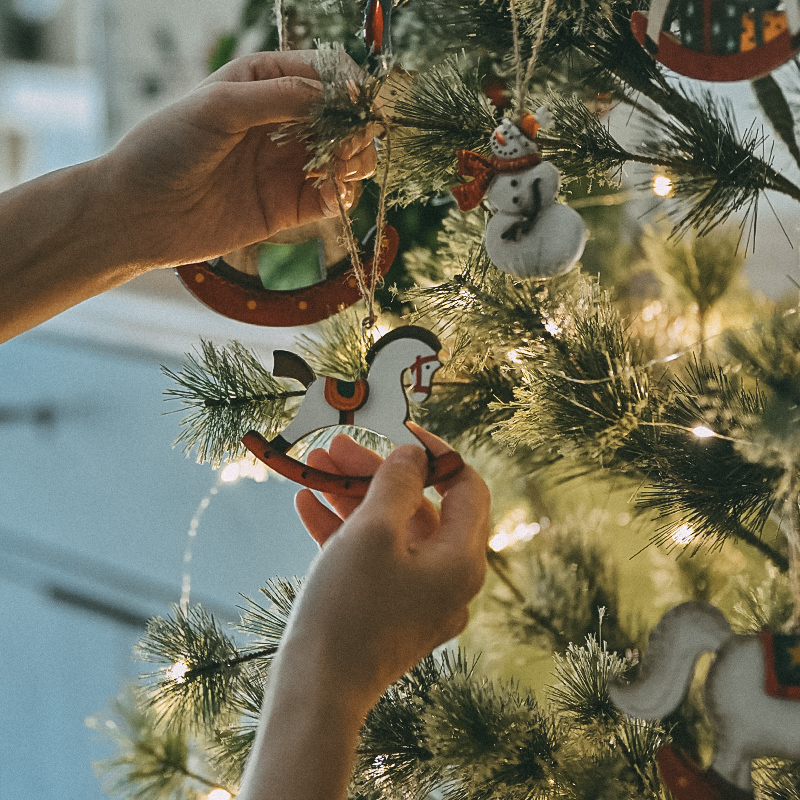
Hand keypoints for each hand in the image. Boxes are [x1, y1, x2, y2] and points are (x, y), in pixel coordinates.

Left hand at [95, 50, 376, 268]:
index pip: (323, 75)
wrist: (139, 213)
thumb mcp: (218, 107)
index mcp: (263, 83)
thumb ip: (277, 97)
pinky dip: (342, 196)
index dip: (348, 88)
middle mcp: (281, 122)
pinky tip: (334, 195)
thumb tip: (334, 95)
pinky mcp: (289, 207)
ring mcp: (287, 166)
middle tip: (352, 145)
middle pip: (342, 119)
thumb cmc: (165, 147)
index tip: (358, 105)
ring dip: (356, 163)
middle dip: (356, 129)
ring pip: (344, 159)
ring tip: (345, 170)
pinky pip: (331, 199)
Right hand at [290, 426, 490, 708]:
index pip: (467, 488)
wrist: (315, 693)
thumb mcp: (373, 531)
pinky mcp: (389, 613)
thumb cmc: (348, 608)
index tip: (400, 432)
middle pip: (420, 508)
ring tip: (314, 469)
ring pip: (391, 532)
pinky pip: (375, 560)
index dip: (435, 454)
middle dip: (375, 474)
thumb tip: (414, 455)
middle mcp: (449, 581)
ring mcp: (419, 599)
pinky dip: (345, 532)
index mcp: (462, 561)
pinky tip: (307, 505)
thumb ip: (398, 483)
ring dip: (353, 498)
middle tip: (337, 448)